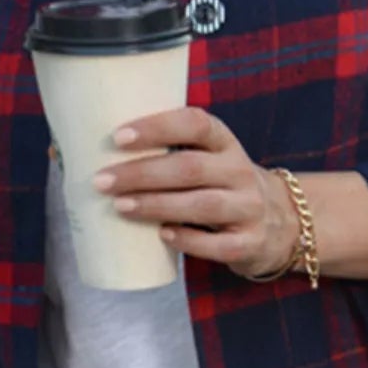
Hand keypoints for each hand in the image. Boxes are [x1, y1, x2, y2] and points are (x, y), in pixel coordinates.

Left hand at [91, 106, 297, 279]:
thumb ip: (167, 154)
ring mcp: (250, 208)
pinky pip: (218, 244)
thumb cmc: (223, 187)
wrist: (283, 223)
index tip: (118, 137)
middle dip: (142, 173)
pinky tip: (162, 235)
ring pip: (202, 205)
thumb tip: (85, 156)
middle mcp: (241, 172)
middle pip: (190, 167)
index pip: (196, 124)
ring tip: (120, 207)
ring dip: (157, 205)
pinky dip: (188, 240)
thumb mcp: (209, 161)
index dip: (157, 127)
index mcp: (225, 144)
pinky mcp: (251, 243)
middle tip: (102, 181)